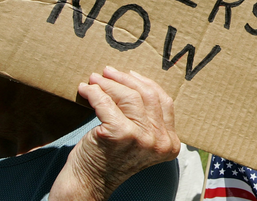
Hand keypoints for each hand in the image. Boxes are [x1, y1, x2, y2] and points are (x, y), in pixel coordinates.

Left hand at [49, 67, 180, 200]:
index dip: (146, 84)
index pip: (164, 102)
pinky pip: (106, 103)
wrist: (89, 184)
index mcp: (171, 143)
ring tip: (94, 79)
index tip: (129, 75)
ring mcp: (142, 138)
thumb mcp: (140, 140)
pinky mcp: (119, 134)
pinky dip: (94, 93)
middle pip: (147, 96)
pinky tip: (85, 90)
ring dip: (108, 84)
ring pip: (128, 96)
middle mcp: (161, 141)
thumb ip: (147, 120)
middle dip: (125, 79)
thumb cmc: (110, 160)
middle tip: (107, 71)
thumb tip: (135, 81)